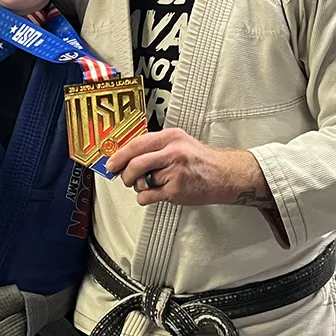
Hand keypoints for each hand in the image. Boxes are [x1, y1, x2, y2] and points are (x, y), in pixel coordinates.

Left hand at [105, 128, 263, 206]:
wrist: (223, 175)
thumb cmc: (200, 160)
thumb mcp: (179, 143)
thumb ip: (155, 146)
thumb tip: (126, 156)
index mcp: (171, 137)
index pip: (137, 144)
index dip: (119, 155)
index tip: (111, 163)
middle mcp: (173, 152)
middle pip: (135, 163)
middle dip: (125, 174)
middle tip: (124, 178)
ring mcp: (175, 172)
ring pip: (140, 182)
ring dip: (139, 186)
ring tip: (150, 184)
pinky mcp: (176, 190)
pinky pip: (148, 196)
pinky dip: (145, 198)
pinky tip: (156, 193)